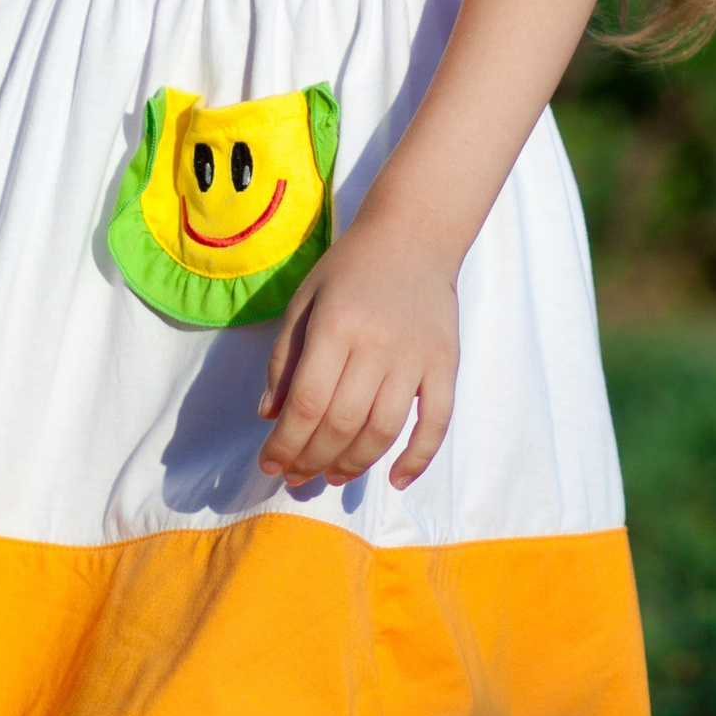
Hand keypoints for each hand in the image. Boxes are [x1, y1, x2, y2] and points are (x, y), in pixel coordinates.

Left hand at [255, 214, 458, 491]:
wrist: (414, 235)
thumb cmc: (350, 268)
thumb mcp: (304, 301)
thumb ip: (284, 358)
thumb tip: (269, 416)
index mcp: (335, 325)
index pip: (306, 402)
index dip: (285, 443)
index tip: (269, 464)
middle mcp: (377, 344)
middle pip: (342, 423)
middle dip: (312, 459)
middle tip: (296, 476)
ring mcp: (416, 356)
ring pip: (383, 430)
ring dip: (354, 464)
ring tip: (332, 476)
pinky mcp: (446, 363)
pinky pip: (436, 421)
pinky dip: (418, 457)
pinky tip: (396, 479)